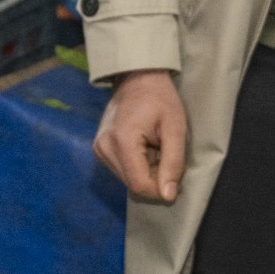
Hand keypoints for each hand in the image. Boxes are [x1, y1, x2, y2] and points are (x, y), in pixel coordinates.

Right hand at [94, 70, 187, 203]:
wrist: (138, 77)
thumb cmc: (160, 98)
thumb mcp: (175, 128)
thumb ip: (173, 162)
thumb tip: (168, 196)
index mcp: (121, 142)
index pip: (140, 185)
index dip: (161, 188)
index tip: (175, 174)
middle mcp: (103, 148)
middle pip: (133, 184)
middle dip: (154, 178)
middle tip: (165, 153)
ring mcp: (98, 149)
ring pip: (127, 179)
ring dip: (146, 171)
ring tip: (155, 147)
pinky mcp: (99, 149)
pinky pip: (122, 170)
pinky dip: (137, 165)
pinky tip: (144, 147)